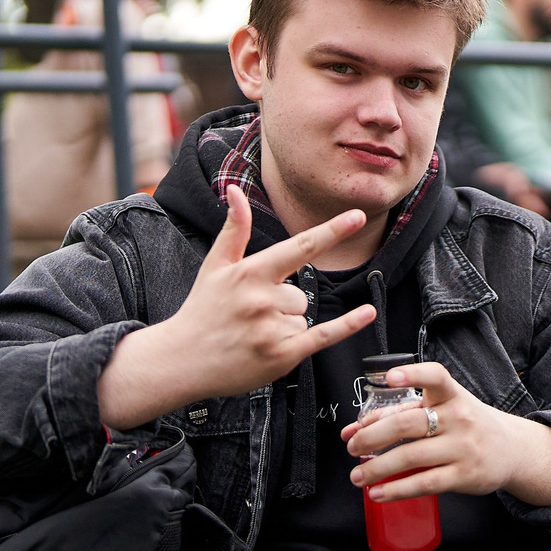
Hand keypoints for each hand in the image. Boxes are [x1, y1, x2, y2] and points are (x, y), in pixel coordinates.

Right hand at [97, 184, 375, 429]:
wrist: (182, 360)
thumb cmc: (202, 309)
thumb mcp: (215, 265)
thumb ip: (235, 229)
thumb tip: (234, 190)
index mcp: (250, 273)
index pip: (299, 247)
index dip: (331, 231)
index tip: (357, 216)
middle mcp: (263, 299)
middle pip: (301, 294)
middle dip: (282, 305)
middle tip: (251, 318)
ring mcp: (273, 329)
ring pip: (303, 317)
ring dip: (286, 326)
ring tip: (254, 335)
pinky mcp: (282, 355)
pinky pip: (324, 335)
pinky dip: (347, 326)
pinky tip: (368, 313)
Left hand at [344, 360, 550, 506]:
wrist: (512, 450)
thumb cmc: (467, 425)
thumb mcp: (443, 410)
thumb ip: (400, 414)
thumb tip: (353, 430)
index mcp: (452, 396)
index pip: (435, 377)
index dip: (412, 374)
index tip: (389, 378)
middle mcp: (459, 419)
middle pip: (408, 424)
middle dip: (372, 437)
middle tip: (351, 447)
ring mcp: (462, 448)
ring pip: (411, 457)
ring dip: (377, 468)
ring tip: (357, 475)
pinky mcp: (464, 475)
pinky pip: (424, 483)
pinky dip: (396, 490)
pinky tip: (377, 493)